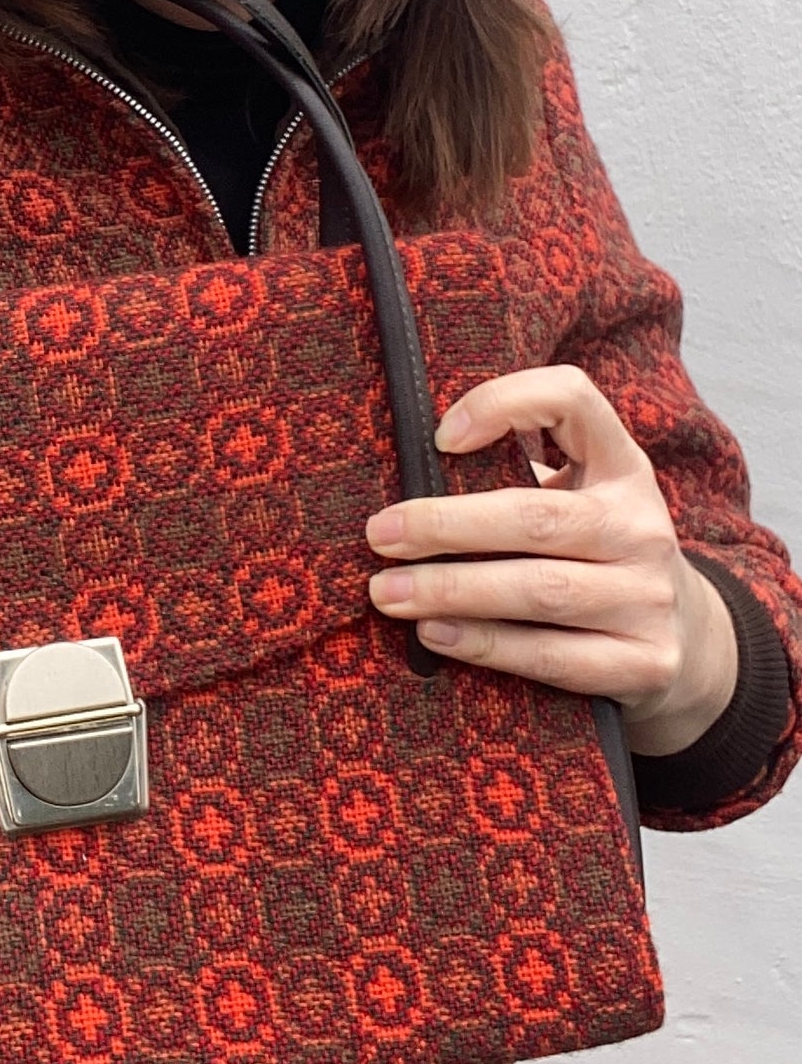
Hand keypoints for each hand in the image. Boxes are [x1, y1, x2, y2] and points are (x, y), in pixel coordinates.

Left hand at [364, 365, 737, 756]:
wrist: (684, 643)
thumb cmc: (592, 559)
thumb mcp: (576, 502)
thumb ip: (512, 483)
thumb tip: (401, 488)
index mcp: (621, 467)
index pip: (574, 400)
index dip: (506, 404)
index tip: (439, 438)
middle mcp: (643, 526)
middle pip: (538, 517)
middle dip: (447, 525)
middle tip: (379, 535)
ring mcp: (649, 598)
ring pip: (540, 591)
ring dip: (452, 590)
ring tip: (388, 592)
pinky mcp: (645, 663)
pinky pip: (551, 657)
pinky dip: (486, 645)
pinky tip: (434, 635)